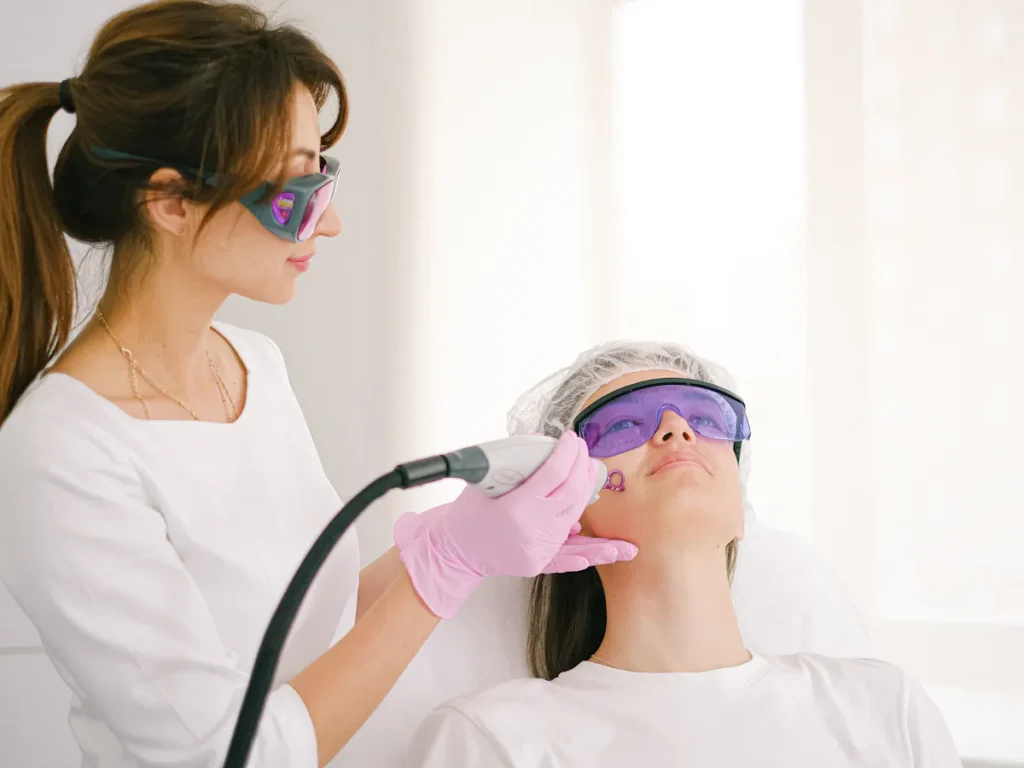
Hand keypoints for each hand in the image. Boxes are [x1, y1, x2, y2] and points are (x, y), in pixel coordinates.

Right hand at [394, 433, 636, 617]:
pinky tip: (609, 549)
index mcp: (517, 505)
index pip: (554, 472)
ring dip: (589, 498)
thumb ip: (514, 460)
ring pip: (575, 518)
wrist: (454, 550)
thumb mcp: (483, 480)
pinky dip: (588, 549)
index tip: (572, 439)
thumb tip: (540, 439)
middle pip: (571, 493)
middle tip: (583, 452)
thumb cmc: (467, 513)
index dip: (568, 452)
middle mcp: (532, 527)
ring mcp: (538, 547)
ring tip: (601, 482)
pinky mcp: (538, 561)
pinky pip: (569, 553)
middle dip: (582, 468)